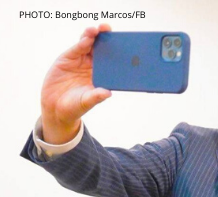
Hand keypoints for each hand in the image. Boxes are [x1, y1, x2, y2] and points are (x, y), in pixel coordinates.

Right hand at [41, 24, 112, 143]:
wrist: (55, 108)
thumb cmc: (75, 106)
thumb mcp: (86, 102)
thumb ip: (96, 97)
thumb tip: (108, 93)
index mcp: (102, 75)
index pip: (112, 60)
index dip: (117, 51)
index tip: (124, 44)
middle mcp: (93, 66)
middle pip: (101, 48)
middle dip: (105, 38)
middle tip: (109, 29)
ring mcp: (81, 61)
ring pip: (89, 45)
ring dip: (93, 36)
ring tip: (97, 30)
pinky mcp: (68, 58)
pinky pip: (77, 48)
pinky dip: (82, 42)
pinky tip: (87, 38)